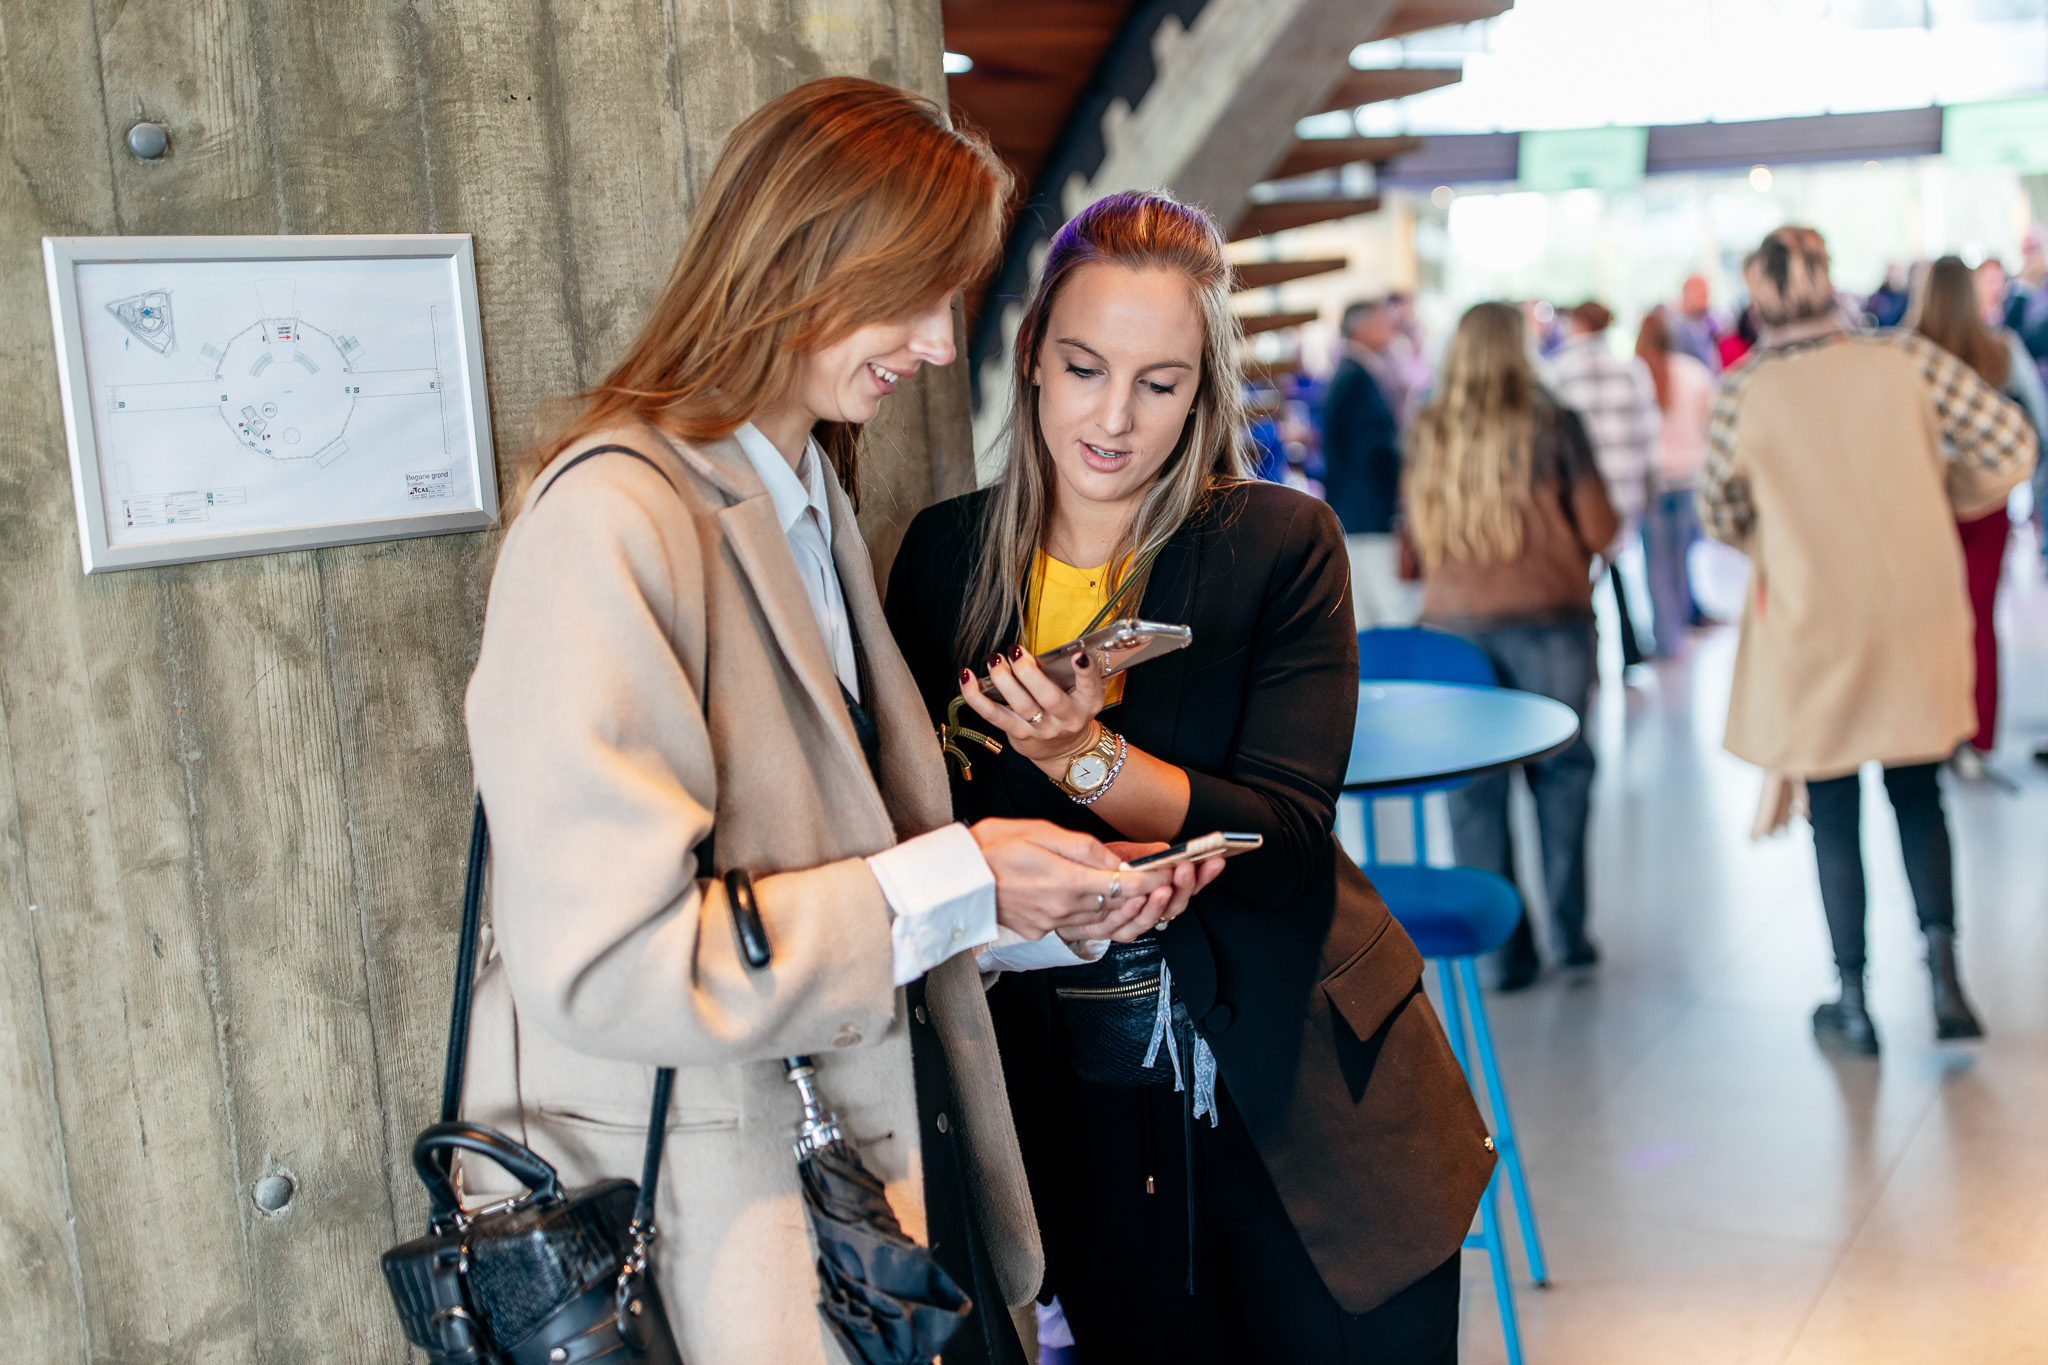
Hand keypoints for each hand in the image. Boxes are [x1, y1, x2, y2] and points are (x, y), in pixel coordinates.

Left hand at [957, 645, 1105, 765]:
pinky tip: (966, 678)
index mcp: (1087, 703)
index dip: (1085, 672)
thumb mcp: (1080, 693)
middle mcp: (1067, 718)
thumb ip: (1065, 673)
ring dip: (1003, 679)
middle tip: (1014, 651)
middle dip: (1029, 672)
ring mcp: (1042, 729)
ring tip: (994, 659)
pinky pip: (994, 715)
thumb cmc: (1069, 710)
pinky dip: (977, 697)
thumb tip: (1029, 652)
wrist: (1065, 750)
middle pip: (1049, 697)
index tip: (1078, 656)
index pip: (1090, 686)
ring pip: (1021, 705)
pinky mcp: (1019, 735)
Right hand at [970, 818, 1171, 940]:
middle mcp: (1063, 909)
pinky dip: (1090, 912)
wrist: (956, 878)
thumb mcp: (1041, 832)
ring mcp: (1051, 924)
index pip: (1125, 886)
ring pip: (1099, 918)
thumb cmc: (992, 847)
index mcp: (1067, 882)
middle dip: (1141, 894)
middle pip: (1117, 905)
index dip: (1153, 880)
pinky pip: (1075, 925)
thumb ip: (1083, 847)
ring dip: (1118, 904)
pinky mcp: (1039, 931)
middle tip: (1160, 879)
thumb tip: (1114, 859)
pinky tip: (1092, 898)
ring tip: (1133, 889)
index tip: (1170, 872)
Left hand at [1066, 843, 1224, 941]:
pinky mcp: (1105, 932)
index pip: (1187, 886)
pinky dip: (1130, 913)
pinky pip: (1121, 927)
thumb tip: (1170, 849)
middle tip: (1188, 870)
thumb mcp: (1123, 854)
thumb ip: (1148, 855)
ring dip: (1159, 903)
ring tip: (1164, 885)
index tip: (1215, 860)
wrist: (1062, 889)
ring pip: (1151, 920)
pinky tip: (1135, 899)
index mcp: (1156, 892)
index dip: (1204, 875)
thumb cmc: (1095, 870)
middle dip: (1184, 887)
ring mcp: (1128, 925)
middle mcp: (1146, 912)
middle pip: (1175, 906)